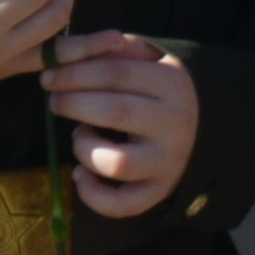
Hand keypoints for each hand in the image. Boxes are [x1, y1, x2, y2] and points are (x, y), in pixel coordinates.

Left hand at [43, 30, 199, 217]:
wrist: (205, 129)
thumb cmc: (163, 92)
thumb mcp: (151, 61)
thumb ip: (114, 51)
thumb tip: (68, 49)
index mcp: (174, 84)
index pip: (119, 73)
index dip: (77, 72)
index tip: (49, 75)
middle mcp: (175, 123)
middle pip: (116, 111)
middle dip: (74, 103)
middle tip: (54, 101)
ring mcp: (167, 161)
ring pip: (117, 163)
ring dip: (85, 148)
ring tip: (81, 136)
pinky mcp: (158, 192)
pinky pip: (121, 204)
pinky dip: (93, 195)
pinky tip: (81, 175)